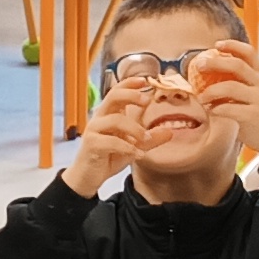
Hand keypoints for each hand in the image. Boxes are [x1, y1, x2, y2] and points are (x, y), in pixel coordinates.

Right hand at [59, 83, 151, 197]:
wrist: (88, 177)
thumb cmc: (108, 157)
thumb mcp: (133, 146)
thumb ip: (150, 139)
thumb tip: (170, 132)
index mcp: (109, 114)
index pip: (117, 92)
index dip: (129, 84)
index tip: (145, 81)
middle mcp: (100, 118)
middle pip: (113, 96)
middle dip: (131, 95)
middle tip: (147, 100)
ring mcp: (94, 130)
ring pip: (115, 120)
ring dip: (135, 129)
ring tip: (146, 139)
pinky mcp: (92, 144)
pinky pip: (111, 141)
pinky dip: (127, 147)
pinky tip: (138, 154)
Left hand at [188, 38, 258, 160]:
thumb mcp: (255, 92)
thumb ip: (240, 81)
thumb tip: (211, 69)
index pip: (249, 52)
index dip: (232, 45)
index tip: (216, 45)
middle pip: (237, 65)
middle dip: (215, 63)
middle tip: (199, 66)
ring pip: (230, 87)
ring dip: (210, 91)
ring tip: (202, 97)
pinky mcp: (252, 116)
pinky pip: (228, 108)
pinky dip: (215, 108)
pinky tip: (210, 110)